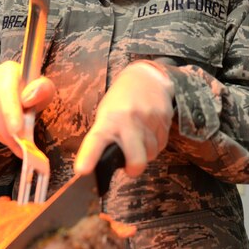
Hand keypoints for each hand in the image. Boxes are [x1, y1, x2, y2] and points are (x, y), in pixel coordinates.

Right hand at [0, 60, 54, 156]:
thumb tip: (27, 99)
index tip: (18, 132)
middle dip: (8, 132)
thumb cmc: (33, 90)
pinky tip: (4, 135)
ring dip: (1, 135)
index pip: (6, 93)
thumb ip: (42, 90)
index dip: (10, 114)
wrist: (19, 88)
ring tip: (14, 143)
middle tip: (20, 147)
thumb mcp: (45, 89)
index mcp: (9, 70)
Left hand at [75, 61, 173, 177]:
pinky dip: (155, 144)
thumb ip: (105, 137)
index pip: (96, 140)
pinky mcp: (165, 120)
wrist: (147, 78)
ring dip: (145, 153)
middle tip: (130, 167)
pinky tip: (149, 132)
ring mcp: (149, 120)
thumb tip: (101, 165)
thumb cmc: (120, 101)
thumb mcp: (106, 114)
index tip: (83, 170)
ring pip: (151, 153)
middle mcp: (129, 119)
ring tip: (138, 139)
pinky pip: (161, 145)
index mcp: (108, 119)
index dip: (89, 157)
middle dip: (134, 168)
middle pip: (136, 158)